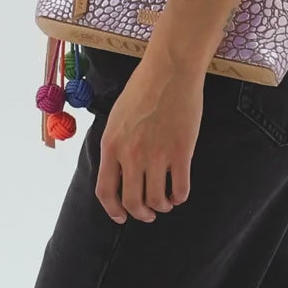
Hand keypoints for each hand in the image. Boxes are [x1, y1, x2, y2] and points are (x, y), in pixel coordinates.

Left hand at [94, 56, 200, 222]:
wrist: (170, 71)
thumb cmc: (142, 88)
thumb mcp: (116, 117)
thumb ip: (115, 144)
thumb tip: (120, 168)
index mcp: (111, 146)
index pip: (105, 191)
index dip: (113, 210)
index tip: (121, 216)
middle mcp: (131, 156)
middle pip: (133, 202)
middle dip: (141, 213)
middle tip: (148, 214)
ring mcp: (157, 156)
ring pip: (157, 200)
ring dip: (161, 206)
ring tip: (165, 203)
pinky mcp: (181, 153)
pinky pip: (180, 189)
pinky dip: (180, 197)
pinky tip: (180, 193)